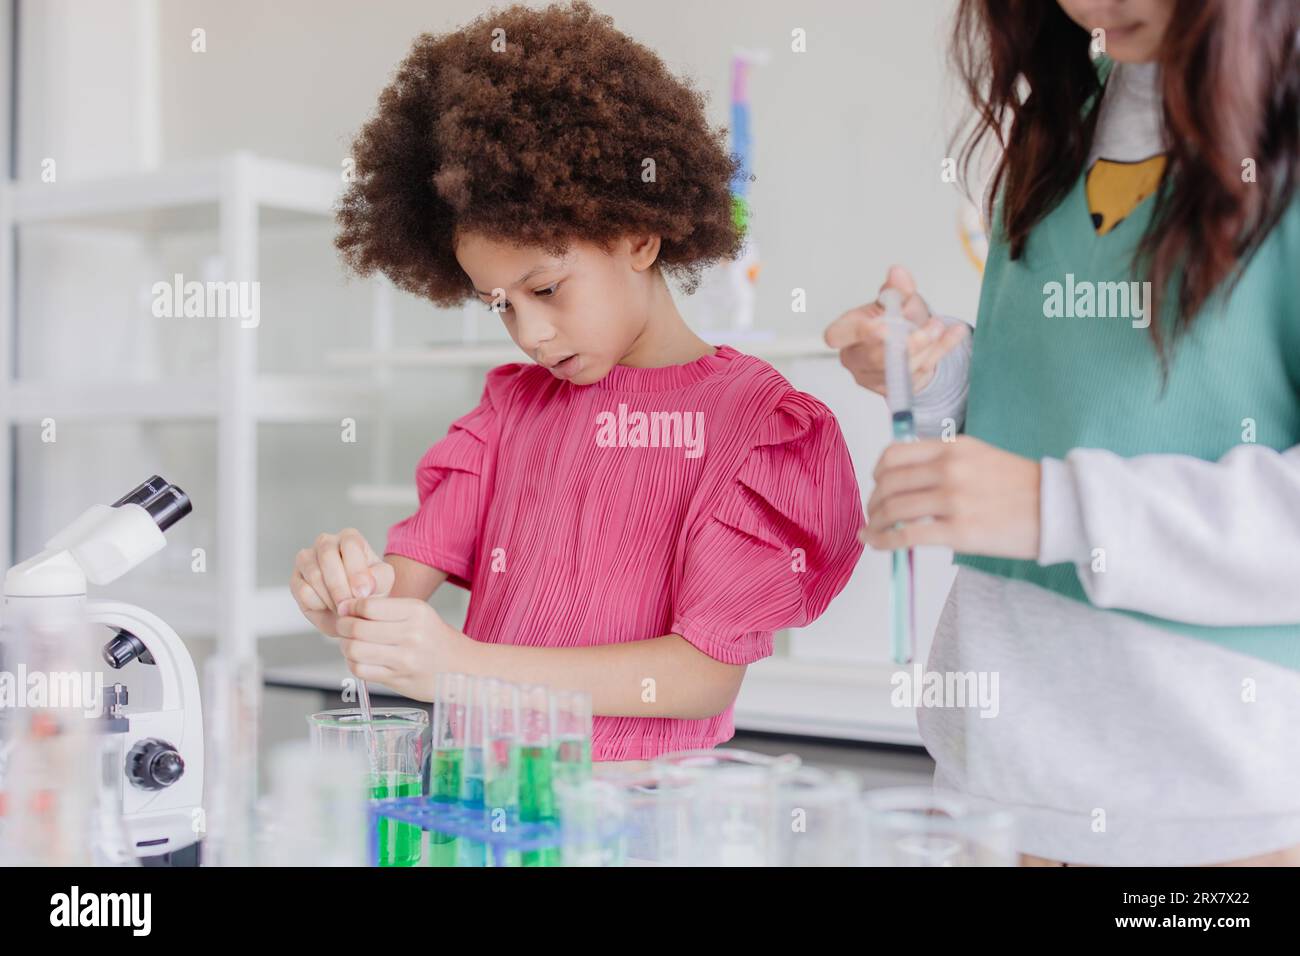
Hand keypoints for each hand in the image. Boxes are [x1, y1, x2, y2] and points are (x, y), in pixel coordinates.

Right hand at [291, 528, 395, 637]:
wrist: (352, 610)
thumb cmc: (369, 590)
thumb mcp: (383, 582)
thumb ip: (379, 578)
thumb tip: (364, 585)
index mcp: (350, 538)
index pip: (350, 544)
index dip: (356, 569)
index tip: (362, 593)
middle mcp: (326, 542)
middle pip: (327, 556)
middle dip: (339, 586)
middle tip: (348, 606)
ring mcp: (307, 558)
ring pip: (314, 574)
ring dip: (330, 597)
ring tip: (344, 609)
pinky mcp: (296, 578)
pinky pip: (303, 590)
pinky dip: (317, 603)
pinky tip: (328, 607)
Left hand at [334, 596, 472, 700]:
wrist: (466, 669)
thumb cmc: (438, 640)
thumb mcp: (421, 614)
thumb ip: (387, 610)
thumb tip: (347, 608)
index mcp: (416, 611)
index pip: (368, 606)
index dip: (350, 607)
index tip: (346, 608)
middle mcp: (411, 634)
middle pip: (357, 628)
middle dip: (342, 626)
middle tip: (342, 626)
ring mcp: (405, 659)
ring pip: (355, 650)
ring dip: (345, 646)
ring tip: (349, 643)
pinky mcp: (399, 679)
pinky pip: (361, 670)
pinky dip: (353, 664)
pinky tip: (360, 659)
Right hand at [824, 264, 967, 394]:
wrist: (909, 345)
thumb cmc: (894, 321)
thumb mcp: (894, 301)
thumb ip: (897, 289)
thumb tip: (898, 273)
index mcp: (848, 334)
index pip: (836, 336)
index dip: (854, 333)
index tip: (882, 326)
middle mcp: (857, 359)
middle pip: (874, 357)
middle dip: (905, 343)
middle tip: (927, 327)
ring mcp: (875, 378)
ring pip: (901, 368)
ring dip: (926, 346)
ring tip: (938, 326)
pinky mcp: (897, 389)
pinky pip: (922, 371)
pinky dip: (942, 350)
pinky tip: (955, 334)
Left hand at [863, 436, 1041, 559]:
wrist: (1059, 508)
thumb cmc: (1022, 487)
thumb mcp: (980, 457)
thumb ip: (943, 462)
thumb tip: (906, 480)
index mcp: (953, 447)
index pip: (895, 454)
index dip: (878, 472)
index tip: (877, 484)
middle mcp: (949, 469)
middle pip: (888, 483)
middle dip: (874, 501)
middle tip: (874, 513)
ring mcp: (953, 500)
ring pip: (892, 509)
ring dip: (876, 522)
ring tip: (874, 531)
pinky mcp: (958, 532)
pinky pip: (905, 536)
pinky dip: (883, 541)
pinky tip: (878, 545)